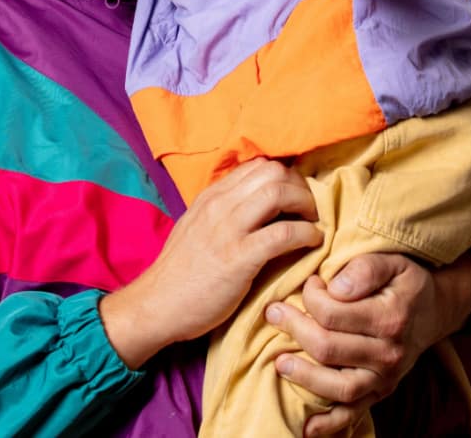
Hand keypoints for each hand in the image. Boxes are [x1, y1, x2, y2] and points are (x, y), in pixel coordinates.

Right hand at [100, 160, 322, 368]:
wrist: (157, 305)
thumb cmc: (180, 273)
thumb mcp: (196, 228)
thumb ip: (222, 213)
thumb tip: (255, 207)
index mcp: (210, 197)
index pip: (257, 165)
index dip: (285, 177)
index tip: (297, 196)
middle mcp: (218, 205)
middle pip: (272, 172)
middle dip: (300, 187)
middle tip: (310, 209)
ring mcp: (227, 230)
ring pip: (278, 193)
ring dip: (307, 206)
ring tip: (313, 223)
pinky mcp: (238, 258)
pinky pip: (283, 233)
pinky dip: (306, 234)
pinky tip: (312, 243)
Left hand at [263, 253, 470, 436]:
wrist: (433, 311)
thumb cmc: (404, 283)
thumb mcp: (392, 262)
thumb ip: (365, 268)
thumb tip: (335, 285)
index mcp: (389, 318)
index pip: (332, 313)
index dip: (310, 296)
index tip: (307, 282)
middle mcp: (389, 353)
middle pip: (328, 348)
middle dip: (293, 329)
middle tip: (274, 313)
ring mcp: (384, 377)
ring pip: (338, 386)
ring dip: (304, 376)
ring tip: (279, 362)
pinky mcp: (380, 392)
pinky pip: (353, 413)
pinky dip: (329, 424)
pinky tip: (306, 427)